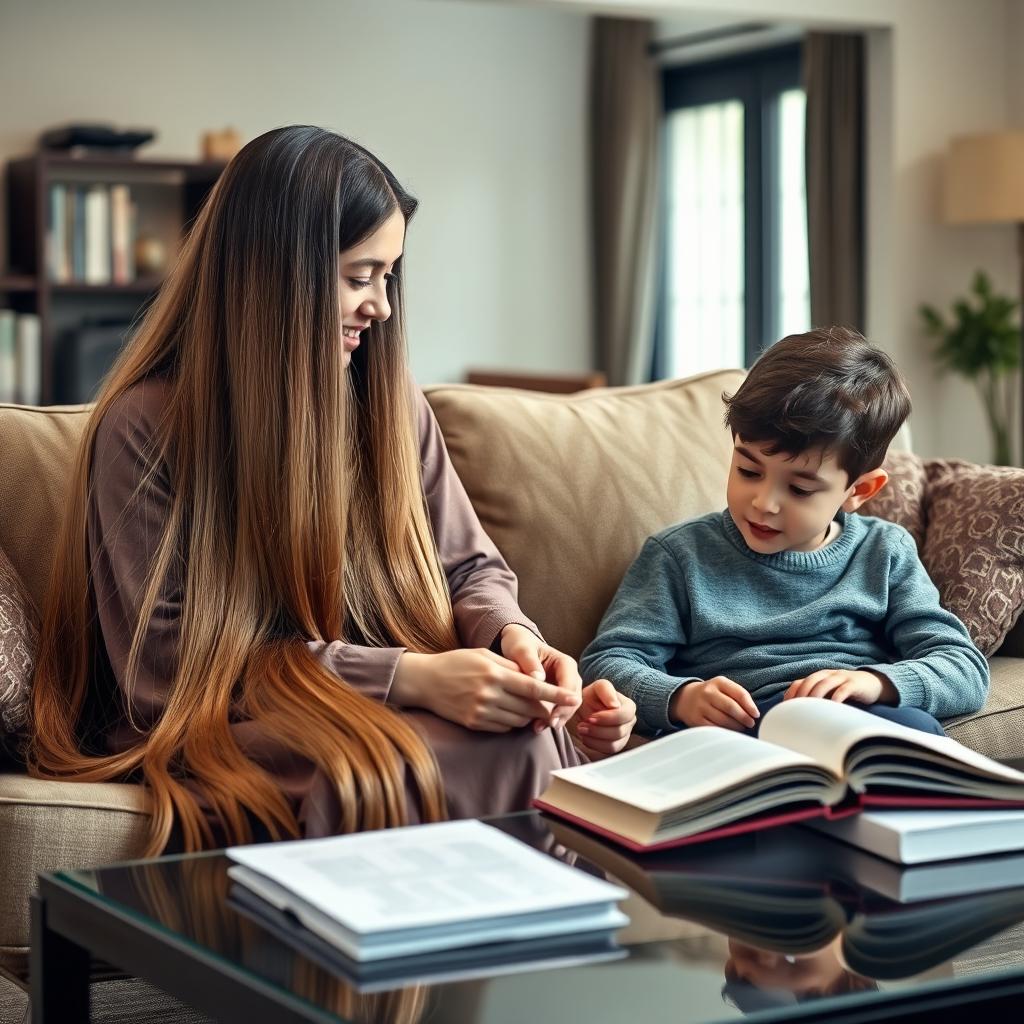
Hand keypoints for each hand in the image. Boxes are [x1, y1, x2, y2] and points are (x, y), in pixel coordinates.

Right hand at [391, 649, 579, 732]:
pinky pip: (504, 727)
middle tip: (547, 702)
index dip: (556, 694)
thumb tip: (535, 678)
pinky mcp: (474, 724)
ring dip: (527, 715)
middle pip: (530, 707)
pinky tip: (504, 710)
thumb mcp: (484, 655)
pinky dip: (510, 721)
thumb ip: (510, 666)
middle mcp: (489, 695)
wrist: (424, 681)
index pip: (534, 687)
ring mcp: (481, 712)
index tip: (573, 697)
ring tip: (522, 704)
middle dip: (543, 706)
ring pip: (519, 720)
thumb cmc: (457, 663)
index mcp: (495, 674)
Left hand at [499, 624, 582, 730]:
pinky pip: (558, 710)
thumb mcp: (522, 649)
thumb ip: (530, 662)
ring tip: (539, 728)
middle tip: (548, 725)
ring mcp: (564, 687)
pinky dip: (550, 719)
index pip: (571, 686)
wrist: (517, 646)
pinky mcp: (556, 696)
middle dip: (562, 714)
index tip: (551, 715)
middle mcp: (569, 676)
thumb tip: (538, 678)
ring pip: (568, 708)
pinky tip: (537, 726)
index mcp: (565, 664)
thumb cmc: (520, 644)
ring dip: (557, 719)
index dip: (563, 702)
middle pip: (573, 700)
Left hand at [570, 680, 636, 758]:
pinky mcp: (616, 745)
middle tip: (581, 726)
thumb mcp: (596, 688)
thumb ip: (606, 690)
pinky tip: (585, 737)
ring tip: (581, 730)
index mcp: (628, 706)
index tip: (590, 717)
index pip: (625, 715)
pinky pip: (608, 751)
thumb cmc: (591, 697)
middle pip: (619, 732)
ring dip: (595, 738)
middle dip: (598, 730)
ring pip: (614, 744)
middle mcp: (629, 722)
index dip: (607, 718)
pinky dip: (595, 745)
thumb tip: (615, 705)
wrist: (582, 709)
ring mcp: (624, 735)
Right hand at [672, 676, 759, 730]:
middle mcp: (708, 692)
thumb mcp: (723, 687)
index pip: (739, 693)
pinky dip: (725, 731)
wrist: (684, 698)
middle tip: (750, 723)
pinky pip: (714, 728)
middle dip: (744, 718)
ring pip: (724, 720)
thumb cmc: (711, 694)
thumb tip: (753, 713)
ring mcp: (701, 706)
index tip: (756, 715)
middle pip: (731, 708)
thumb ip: (738, 695)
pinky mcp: (696, 720)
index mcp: (719, 682)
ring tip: (741, 727)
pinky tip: (729, 731)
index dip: (750, 706)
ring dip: (736, 726)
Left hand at [784, 669, 896, 704]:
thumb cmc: (846, 691)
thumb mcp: (829, 693)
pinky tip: (832, 707)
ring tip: (810, 709)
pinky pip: (843, 689)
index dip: (791, 694)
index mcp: (818, 677)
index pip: (799, 682)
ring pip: (824, 683)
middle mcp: (827, 674)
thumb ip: (816, 699)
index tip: (785, 708)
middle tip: (796, 710)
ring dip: (815, 695)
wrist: (871, 683)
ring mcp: (841, 677)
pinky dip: (836, 697)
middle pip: (809, 681)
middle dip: (801, 695)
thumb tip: (799, 717)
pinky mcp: (854, 683)